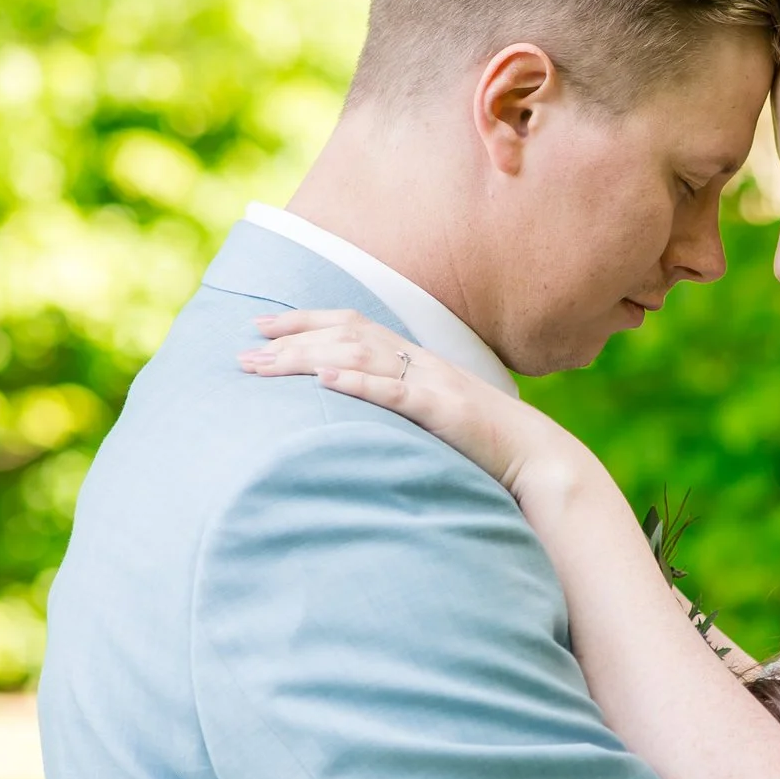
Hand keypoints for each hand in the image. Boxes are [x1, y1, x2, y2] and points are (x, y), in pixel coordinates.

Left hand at [239, 308, 580, 499]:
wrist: (536, 457)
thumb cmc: (483, 444)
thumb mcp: (432, 416)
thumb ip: (396, 403)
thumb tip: (351, 407)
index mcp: (416, 359)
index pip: (351, 325)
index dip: (304, 321)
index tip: (261, 326)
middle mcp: (420, 361)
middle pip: (345, 336)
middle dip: (290, 340)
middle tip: (243, 353)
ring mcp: (432, 382)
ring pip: (359, 357)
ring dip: (307, 359)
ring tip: (266, 366)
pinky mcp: (443, 411)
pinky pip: (395, 392)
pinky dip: (359, 384)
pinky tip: (326, 381)